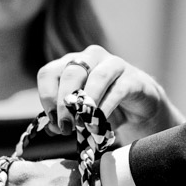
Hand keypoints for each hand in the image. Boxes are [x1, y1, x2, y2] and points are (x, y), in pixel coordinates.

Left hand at [38, 44, 185, 142]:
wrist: (138, 107)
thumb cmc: (104, 106)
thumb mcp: (79, 113)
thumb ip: (65, 119)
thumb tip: (52, 127)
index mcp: (71, 63)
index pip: (48, 73)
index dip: (47, 96)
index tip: (52, 120)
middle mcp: (90, 57)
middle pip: (70, 73)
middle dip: (64, 101)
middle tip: (65, 126)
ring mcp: (113, 64)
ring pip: (96, 77)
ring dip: (86, 102)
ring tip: (82, 123)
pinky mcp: (133, 78)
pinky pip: (118, 90)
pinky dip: (106, 107)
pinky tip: (100, 121)